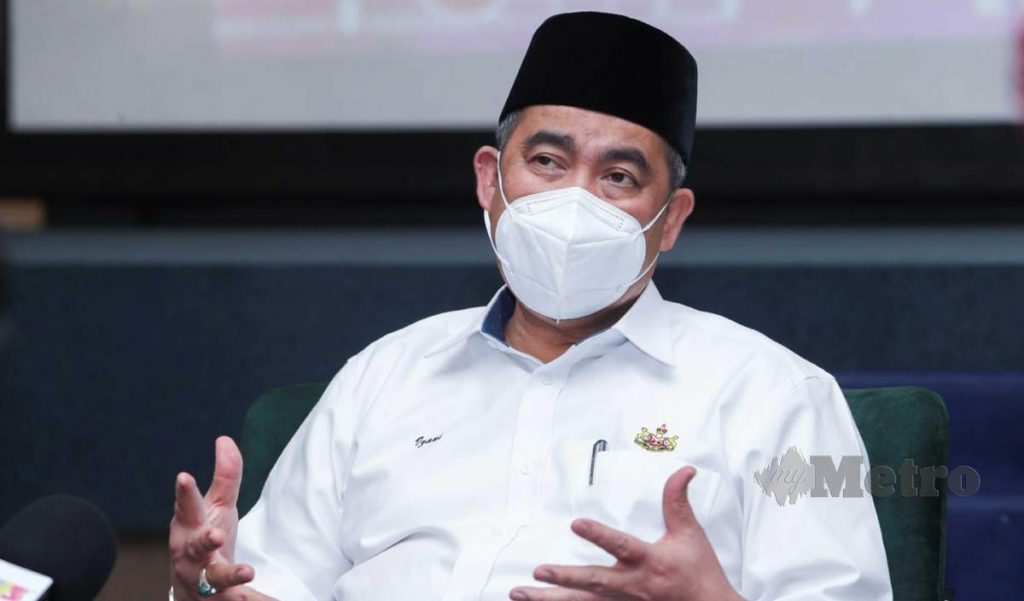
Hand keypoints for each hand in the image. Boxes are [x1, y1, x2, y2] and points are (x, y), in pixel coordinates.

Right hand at [169, 436, 277, 600]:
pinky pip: (238, 600)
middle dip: (204, 541)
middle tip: (215, 535)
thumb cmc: (204, 538)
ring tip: (247, 572)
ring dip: (230, 575)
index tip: (183, 476)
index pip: (187, 507)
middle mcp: (191, 555)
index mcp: (189, 527)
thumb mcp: (215, 506)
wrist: (193, 590)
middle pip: (195, 547)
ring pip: (214, 579)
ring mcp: (203, 581)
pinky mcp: (220, 599)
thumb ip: (224, 476)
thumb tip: (224, 439)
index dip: (184, 493)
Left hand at [509, 466, 741, 600]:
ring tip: (520, 594)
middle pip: (593, 582)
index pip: (621, 546)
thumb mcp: (690, 534)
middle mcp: (633, 586)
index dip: (599, 535)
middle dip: (565, 577)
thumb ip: (678, 501)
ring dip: (550, 600)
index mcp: (649, 562)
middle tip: (539, 570)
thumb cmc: (699, 574)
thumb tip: (682, 471)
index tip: (576, 524)